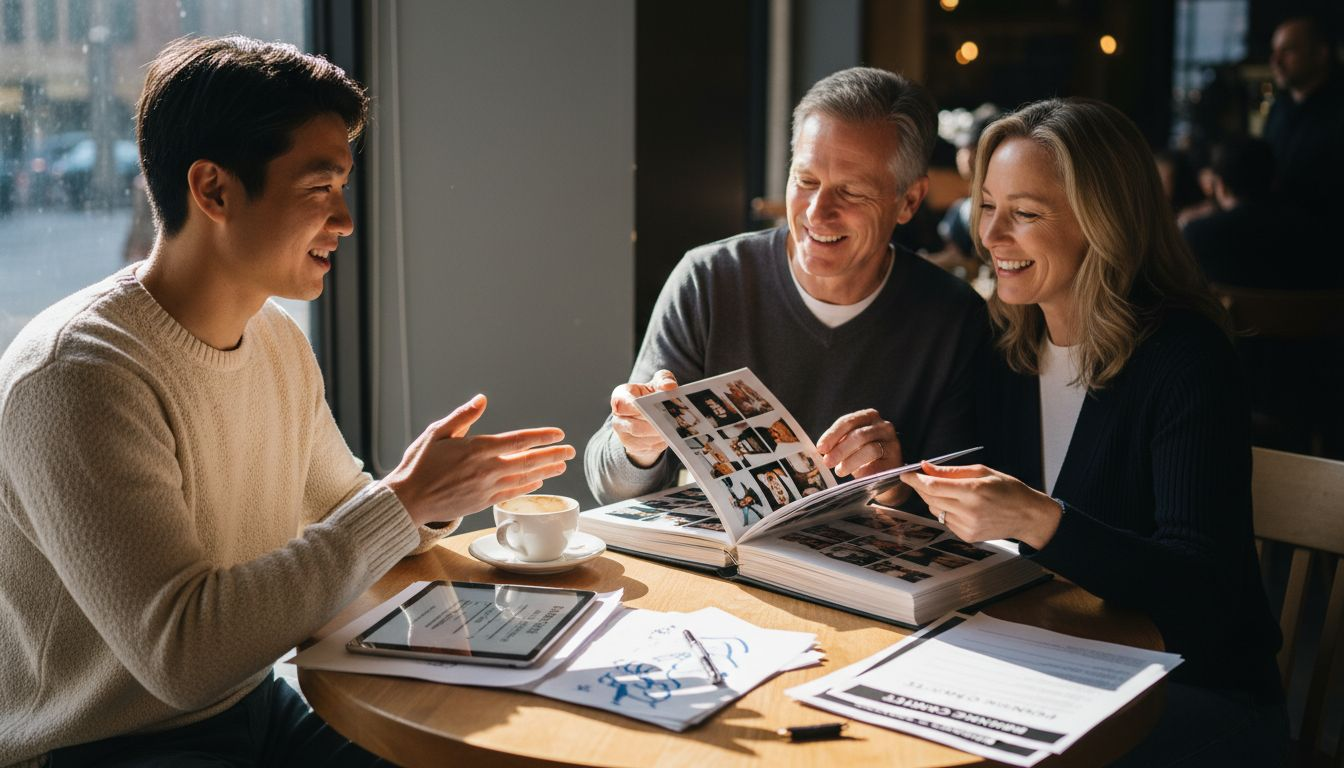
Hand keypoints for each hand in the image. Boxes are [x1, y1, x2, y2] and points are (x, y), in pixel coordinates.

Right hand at [381, 395, 574, 527]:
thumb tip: (482, 399)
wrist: (408, 500)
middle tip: (571, 450)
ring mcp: (487, 487)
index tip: (558, 434)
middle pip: (528, 460)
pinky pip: (512, 493)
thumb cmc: (419, 463)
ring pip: (524, 478)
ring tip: (562, 465)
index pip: (518, 440)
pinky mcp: (483, 502)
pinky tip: (538, 482)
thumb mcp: (437, 432)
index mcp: (477, 448)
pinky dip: (528, 486)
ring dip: (546, 471)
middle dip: (553, 454)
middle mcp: (487, 469)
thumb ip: (462, 417)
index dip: (541, 436)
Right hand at [610, 369, 678, 467]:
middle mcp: (618, 417)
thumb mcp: (657, 383)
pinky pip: (648, 446)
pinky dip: (660, 441)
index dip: (633, 406)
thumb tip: (669, 386)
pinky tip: (669, 434)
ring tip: (671, 427)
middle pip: (633, 425)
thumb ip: (664, 380)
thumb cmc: (651, 396)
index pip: (621, 403)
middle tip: (666, 420)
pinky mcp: (633, 447)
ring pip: (642, 437)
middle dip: (651, 423)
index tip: (647, 406)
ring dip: (658, 433)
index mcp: (621, 397)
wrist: (648, 416)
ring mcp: (624, 434)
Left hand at [816, 409, 903, 478]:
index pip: (848, 421)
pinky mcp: (896, 462)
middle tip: (827, 462)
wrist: (886, 473)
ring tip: (839, 471)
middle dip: (840, 449)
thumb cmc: (863, 454)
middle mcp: (883, 427)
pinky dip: (865, 472)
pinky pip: (879, 467)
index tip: (821, 448)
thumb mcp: (851, 442)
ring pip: (871, 449)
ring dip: (851, 461)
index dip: (833, 435)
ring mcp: (892, 444)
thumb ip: (838, 442)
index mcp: (869, 417)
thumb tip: (822, 450)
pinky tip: (856, 477)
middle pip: (859, 435)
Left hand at [900, 462, 1061, 547]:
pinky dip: (946, 511)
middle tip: (917, 478)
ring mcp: (967, 527)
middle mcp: (969, 511)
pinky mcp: (967, 537)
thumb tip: (926, 467)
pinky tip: (961, 506)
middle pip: (930, 498)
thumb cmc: (1008, 489)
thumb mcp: (982, 472)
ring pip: (935, 510)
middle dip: (920, 487)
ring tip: (949, 491)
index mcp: (973, 491)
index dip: (915, 479)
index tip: (905, 474)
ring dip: (934, 499)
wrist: (1028, 516)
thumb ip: (951, 471)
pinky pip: (945, 521)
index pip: (933, 485)